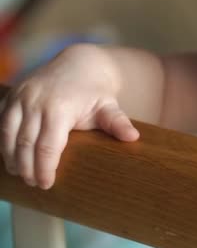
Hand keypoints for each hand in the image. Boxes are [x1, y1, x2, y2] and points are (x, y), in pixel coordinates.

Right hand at [0, 44, 138, 189]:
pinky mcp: (12, 94)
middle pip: (25, 144)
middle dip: (27, 168)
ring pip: (7, 134)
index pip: (48, 146)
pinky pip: (1, 121)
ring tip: (20, 174)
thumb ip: (118, 122)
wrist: (81, 63)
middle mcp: (36, 101)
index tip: (47, 184)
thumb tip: (133, 138)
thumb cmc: (96, 91)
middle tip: (34, 184)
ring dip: (11, 157)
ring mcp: (21, 96)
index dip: (45, 168)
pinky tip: (10, 156)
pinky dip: (3, 141)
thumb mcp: (109, 105)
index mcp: (60, 107)